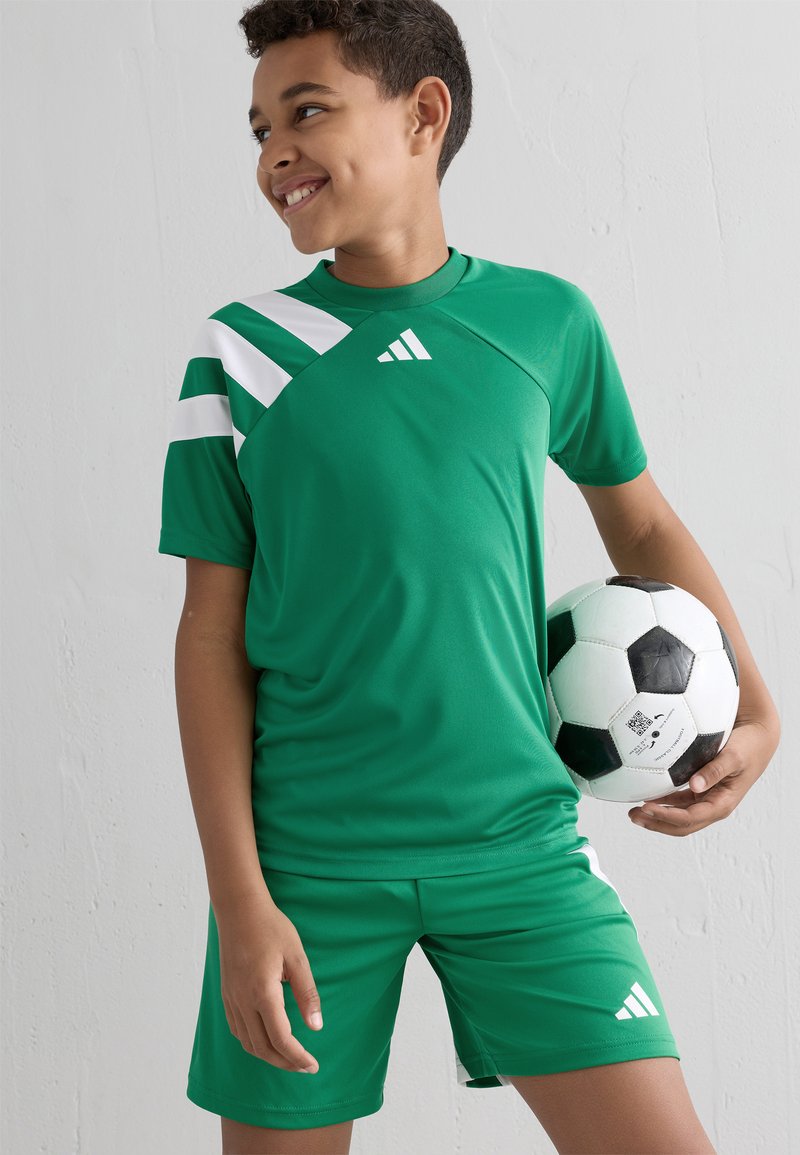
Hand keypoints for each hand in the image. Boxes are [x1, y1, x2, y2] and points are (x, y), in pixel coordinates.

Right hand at [215, 896, 323, 1072]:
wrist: (239, 910)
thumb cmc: (271, 928)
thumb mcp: (297, 957)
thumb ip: (307, 993)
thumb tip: (316, 1027)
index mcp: (263, 993)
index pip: (281, 1039)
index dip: (298, 1057)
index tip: (313, 1065)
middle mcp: (242, 1001)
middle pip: (263, 1048)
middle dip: (285, 1062)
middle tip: (305, 1066)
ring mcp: (231, 999)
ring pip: (247, 1043)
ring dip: (268, 1056)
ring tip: (289, 1057)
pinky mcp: (226, 994)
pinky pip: (237, 1030)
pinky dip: (252, 1043)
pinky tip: (266, 1039)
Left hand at [627, 716, 779, 836]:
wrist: (758, 738)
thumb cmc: (748, 747)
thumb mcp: (733, 757)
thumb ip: (714, 771)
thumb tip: (694, 786)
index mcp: (722, 803)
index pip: (690, 817)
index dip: (666, 816)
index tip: (645, 807)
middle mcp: (714, 806)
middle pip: (682, 824)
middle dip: (657, 823)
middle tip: (632, 815)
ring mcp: (708, 800)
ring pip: (679, 816)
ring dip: (657, 817)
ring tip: (634, 812)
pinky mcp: (702, 791)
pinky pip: (680, 803)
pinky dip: (664, 803)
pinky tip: (649, 798)